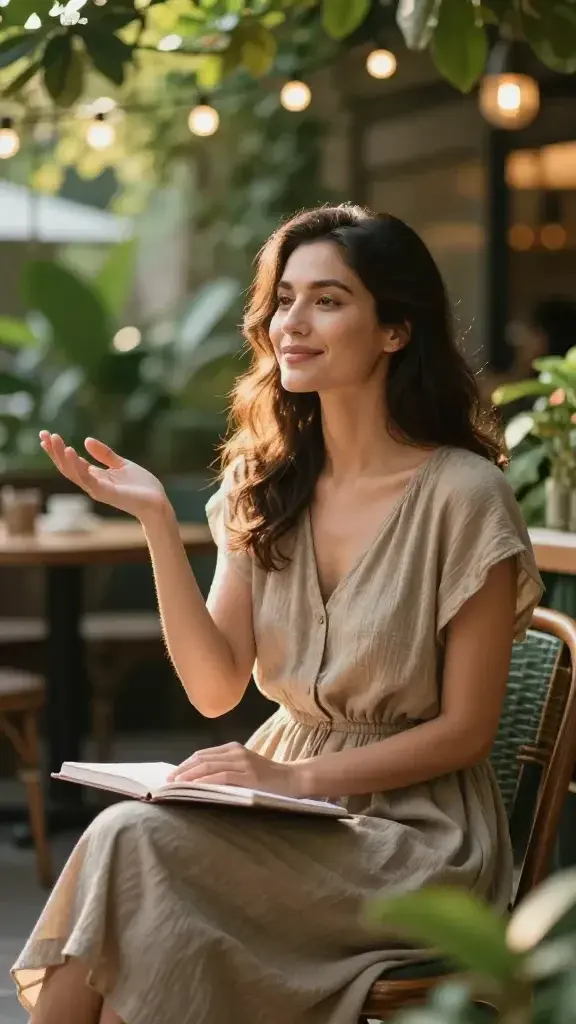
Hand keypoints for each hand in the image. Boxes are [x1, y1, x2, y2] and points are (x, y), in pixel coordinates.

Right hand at [39, 432, 168, 522]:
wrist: (158, 503)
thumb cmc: (142, 487)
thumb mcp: (122, 465)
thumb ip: (105, 455)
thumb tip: (86, 440)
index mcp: (96, 476)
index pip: (72, 463)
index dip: (58, 450)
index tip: (45, 436)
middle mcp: (93, 484)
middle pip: (67, 467)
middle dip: (54, 452)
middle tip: (43, 435)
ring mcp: (98, 489)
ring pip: (73, 473)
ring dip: (62, 456)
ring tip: (54, 439)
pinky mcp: (107, 493)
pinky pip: (88, 479)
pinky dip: (78, 467)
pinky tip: (72, 452)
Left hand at [167, 742, 302, 797]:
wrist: (293, 779)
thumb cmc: (267, 778)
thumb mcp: (244, 768)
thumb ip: (226, 769)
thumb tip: (198, 780)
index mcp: (233, 748)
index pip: (202, 755)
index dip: (185, 765)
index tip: (172, 775)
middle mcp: (236, 751)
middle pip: (202, 759)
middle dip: (182, 770)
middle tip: (168, 782)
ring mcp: (243, 762)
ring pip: (208, 766)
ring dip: (189, 776)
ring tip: (176, 785)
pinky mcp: (249, 776)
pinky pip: (221, 777)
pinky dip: (205, 781)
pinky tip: (195, 788)